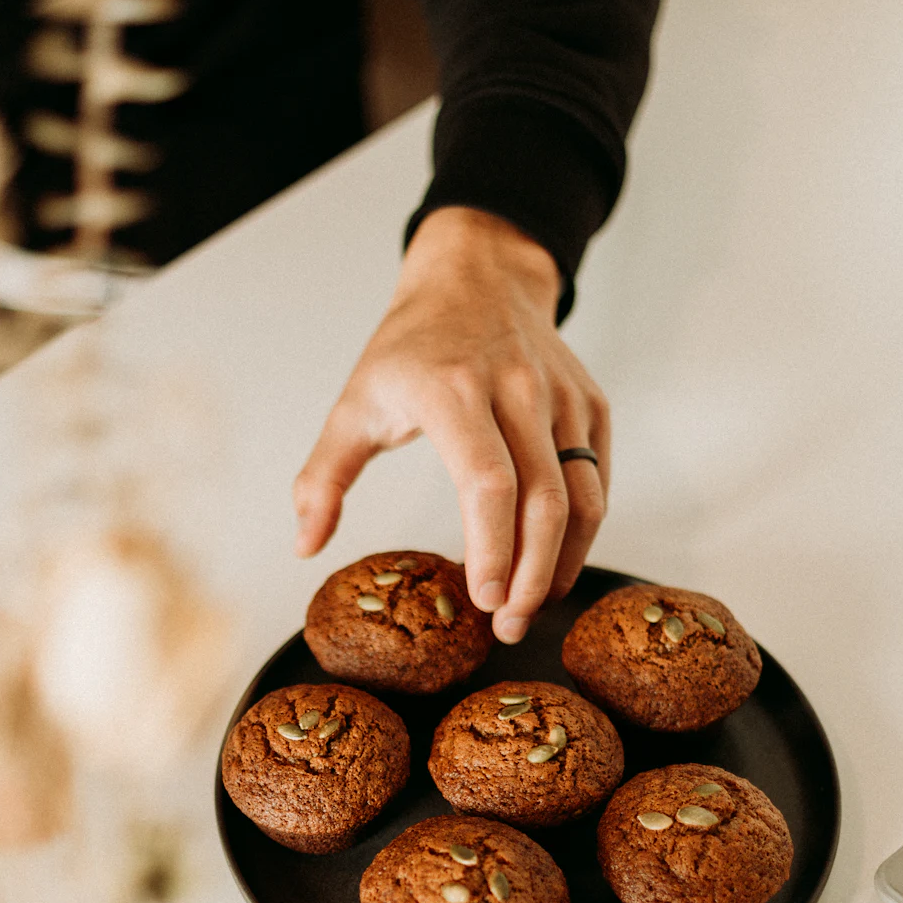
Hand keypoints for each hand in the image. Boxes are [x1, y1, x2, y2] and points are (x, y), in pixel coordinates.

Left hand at [293, 206, 609, 642]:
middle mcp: (516, 389)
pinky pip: (597, 478)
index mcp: (452, 390)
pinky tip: (554, 564)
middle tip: (510, 627)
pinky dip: (582, 531)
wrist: (478, 275)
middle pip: (545, 500)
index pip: (487, 481)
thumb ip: (325, 476)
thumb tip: (305, 544)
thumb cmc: (412, 346)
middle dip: (533, 576)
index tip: (485, 600)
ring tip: (534, 606)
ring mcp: (561, 397)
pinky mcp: (590, 405)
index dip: (492, 547)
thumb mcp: (354, 402)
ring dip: (565, 562)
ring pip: (583, 495)